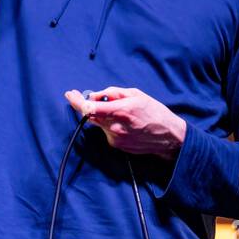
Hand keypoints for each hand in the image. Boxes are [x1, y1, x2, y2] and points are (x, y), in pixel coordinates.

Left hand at [64, 87, 186, 159]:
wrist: (168, 136)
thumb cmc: (154, 112)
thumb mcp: (136, 94)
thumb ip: (112, 93)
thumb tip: (94, 95)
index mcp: (120, 111)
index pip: (89, 107)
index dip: (76, 101)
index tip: (70, 94)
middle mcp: (115, 126)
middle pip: (90, 115)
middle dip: (87, 105)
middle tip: (88, 97)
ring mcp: (114, 138)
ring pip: (98, 123)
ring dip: (102, 115)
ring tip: (121, 112)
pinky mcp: (116, 145)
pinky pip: (106, 131)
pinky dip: (110, 124)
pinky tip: (125, 124)